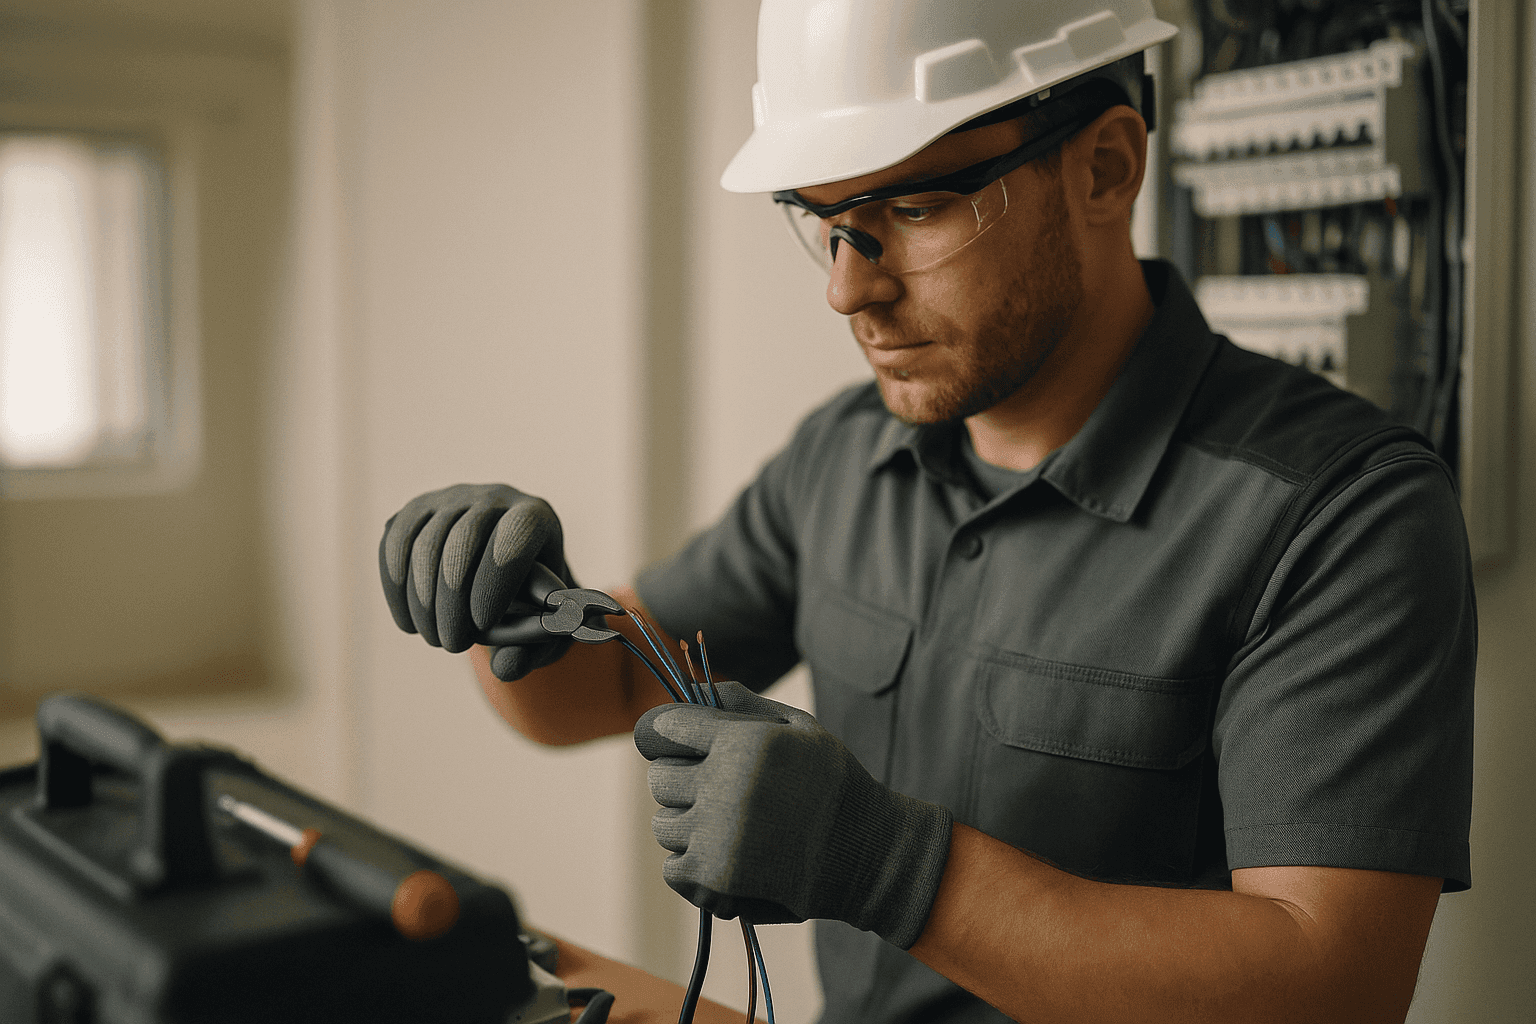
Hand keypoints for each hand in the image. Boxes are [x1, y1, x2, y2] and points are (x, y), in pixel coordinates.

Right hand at [379, 483, 570, 679]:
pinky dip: (396, 586)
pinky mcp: (417, 509)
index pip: (516, 534)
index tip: (482, 624)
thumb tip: (504, 669)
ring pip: (426, 540)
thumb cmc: (531, 608)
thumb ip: (530, 652)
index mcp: (536, 516)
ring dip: (423, 598)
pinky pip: (396, 541)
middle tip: (453, 645)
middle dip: (453, 597)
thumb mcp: (542, 632)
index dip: (497, 577)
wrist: (505, 579)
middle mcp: (495, 497)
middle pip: (465, 537)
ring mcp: (452, 498)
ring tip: (435, 639)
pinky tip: (409, 623)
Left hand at [633, 682, 952, 948]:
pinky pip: (672, 868)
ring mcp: (717, 834)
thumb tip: (703, 688)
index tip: (683, 746)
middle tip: (706, 791)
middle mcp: (724, 785)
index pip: (671, 729)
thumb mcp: (803, 730)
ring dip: (684, 826)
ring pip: (663, 826)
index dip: (675, 737)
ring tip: (717, 827)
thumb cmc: (834, 784)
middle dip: (678, 783)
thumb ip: (749, 707)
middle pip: (660, 779)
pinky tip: (717, 857)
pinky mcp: (717, 876)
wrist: (865, 852)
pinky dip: (690, 866)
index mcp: (744, 742)